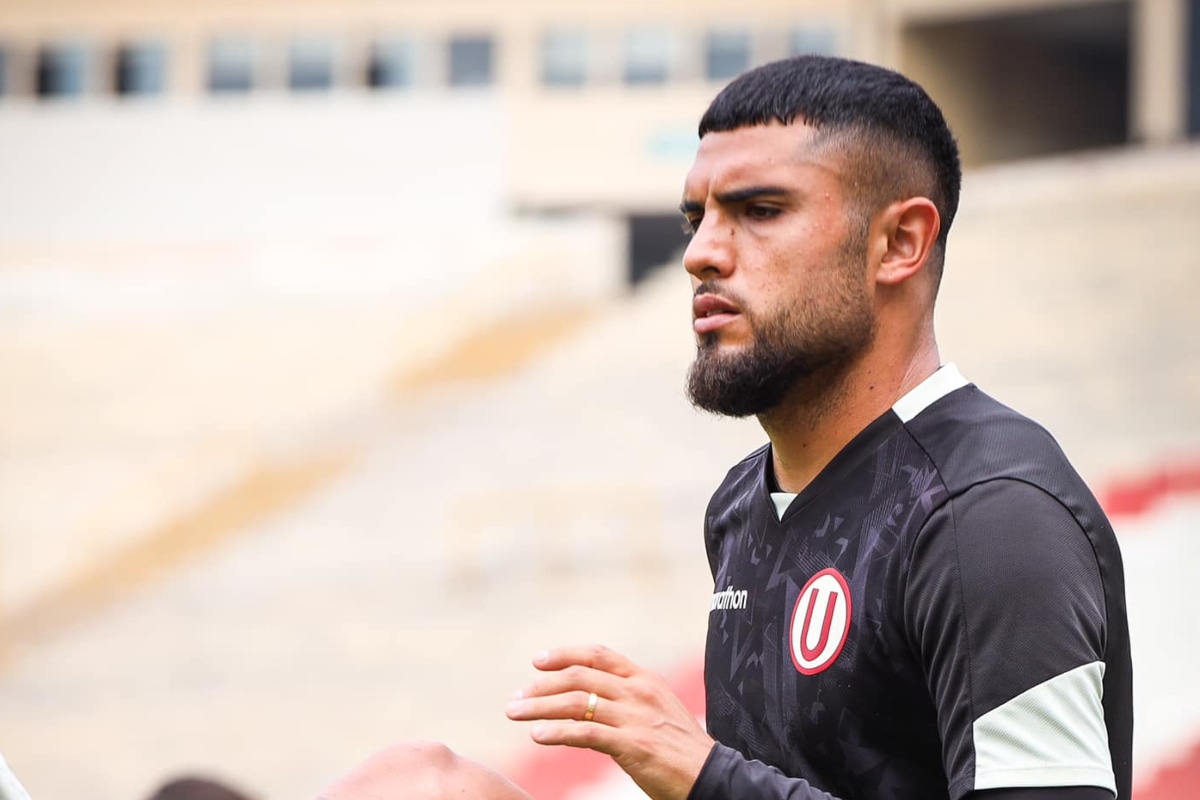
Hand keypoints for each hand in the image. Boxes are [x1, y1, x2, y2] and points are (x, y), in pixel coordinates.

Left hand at [505, 645, 715, 799]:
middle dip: (542, 685)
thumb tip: (588, 704)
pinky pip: (584, 733)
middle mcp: (638, 691)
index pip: (598, 655)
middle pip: (579, 676)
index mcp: (644, 678)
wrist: (711, 777)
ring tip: (515, 713)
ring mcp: (635, 716)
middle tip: (516, 697)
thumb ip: (626, 702)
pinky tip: (537, 736)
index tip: (538, 661)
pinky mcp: (632, 744)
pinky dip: (556, 732)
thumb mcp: (656, 713)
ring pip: (575, 702)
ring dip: (539, 707)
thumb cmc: (682, 750)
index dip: (565, 654)